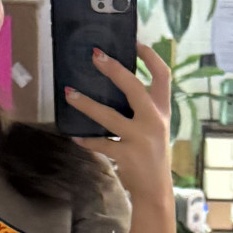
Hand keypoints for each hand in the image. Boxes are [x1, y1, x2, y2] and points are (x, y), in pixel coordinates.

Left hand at [63, 42, 172, 205]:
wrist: (156, 191)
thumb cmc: (152, 155)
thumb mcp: (155, 128)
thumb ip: (143, 108)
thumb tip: (116, 84)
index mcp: (163, 110)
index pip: (163, 76)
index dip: (150, 56)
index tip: (134, 42)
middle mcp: (155, 121)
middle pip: (135, 88)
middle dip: (114, 69)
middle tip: (95, 56)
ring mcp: (141, 138)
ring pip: (109, 116)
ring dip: (86, 104)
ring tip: (69, 94)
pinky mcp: (127, 155)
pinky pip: (101, 144)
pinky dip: (86, 139)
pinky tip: (74, 135)